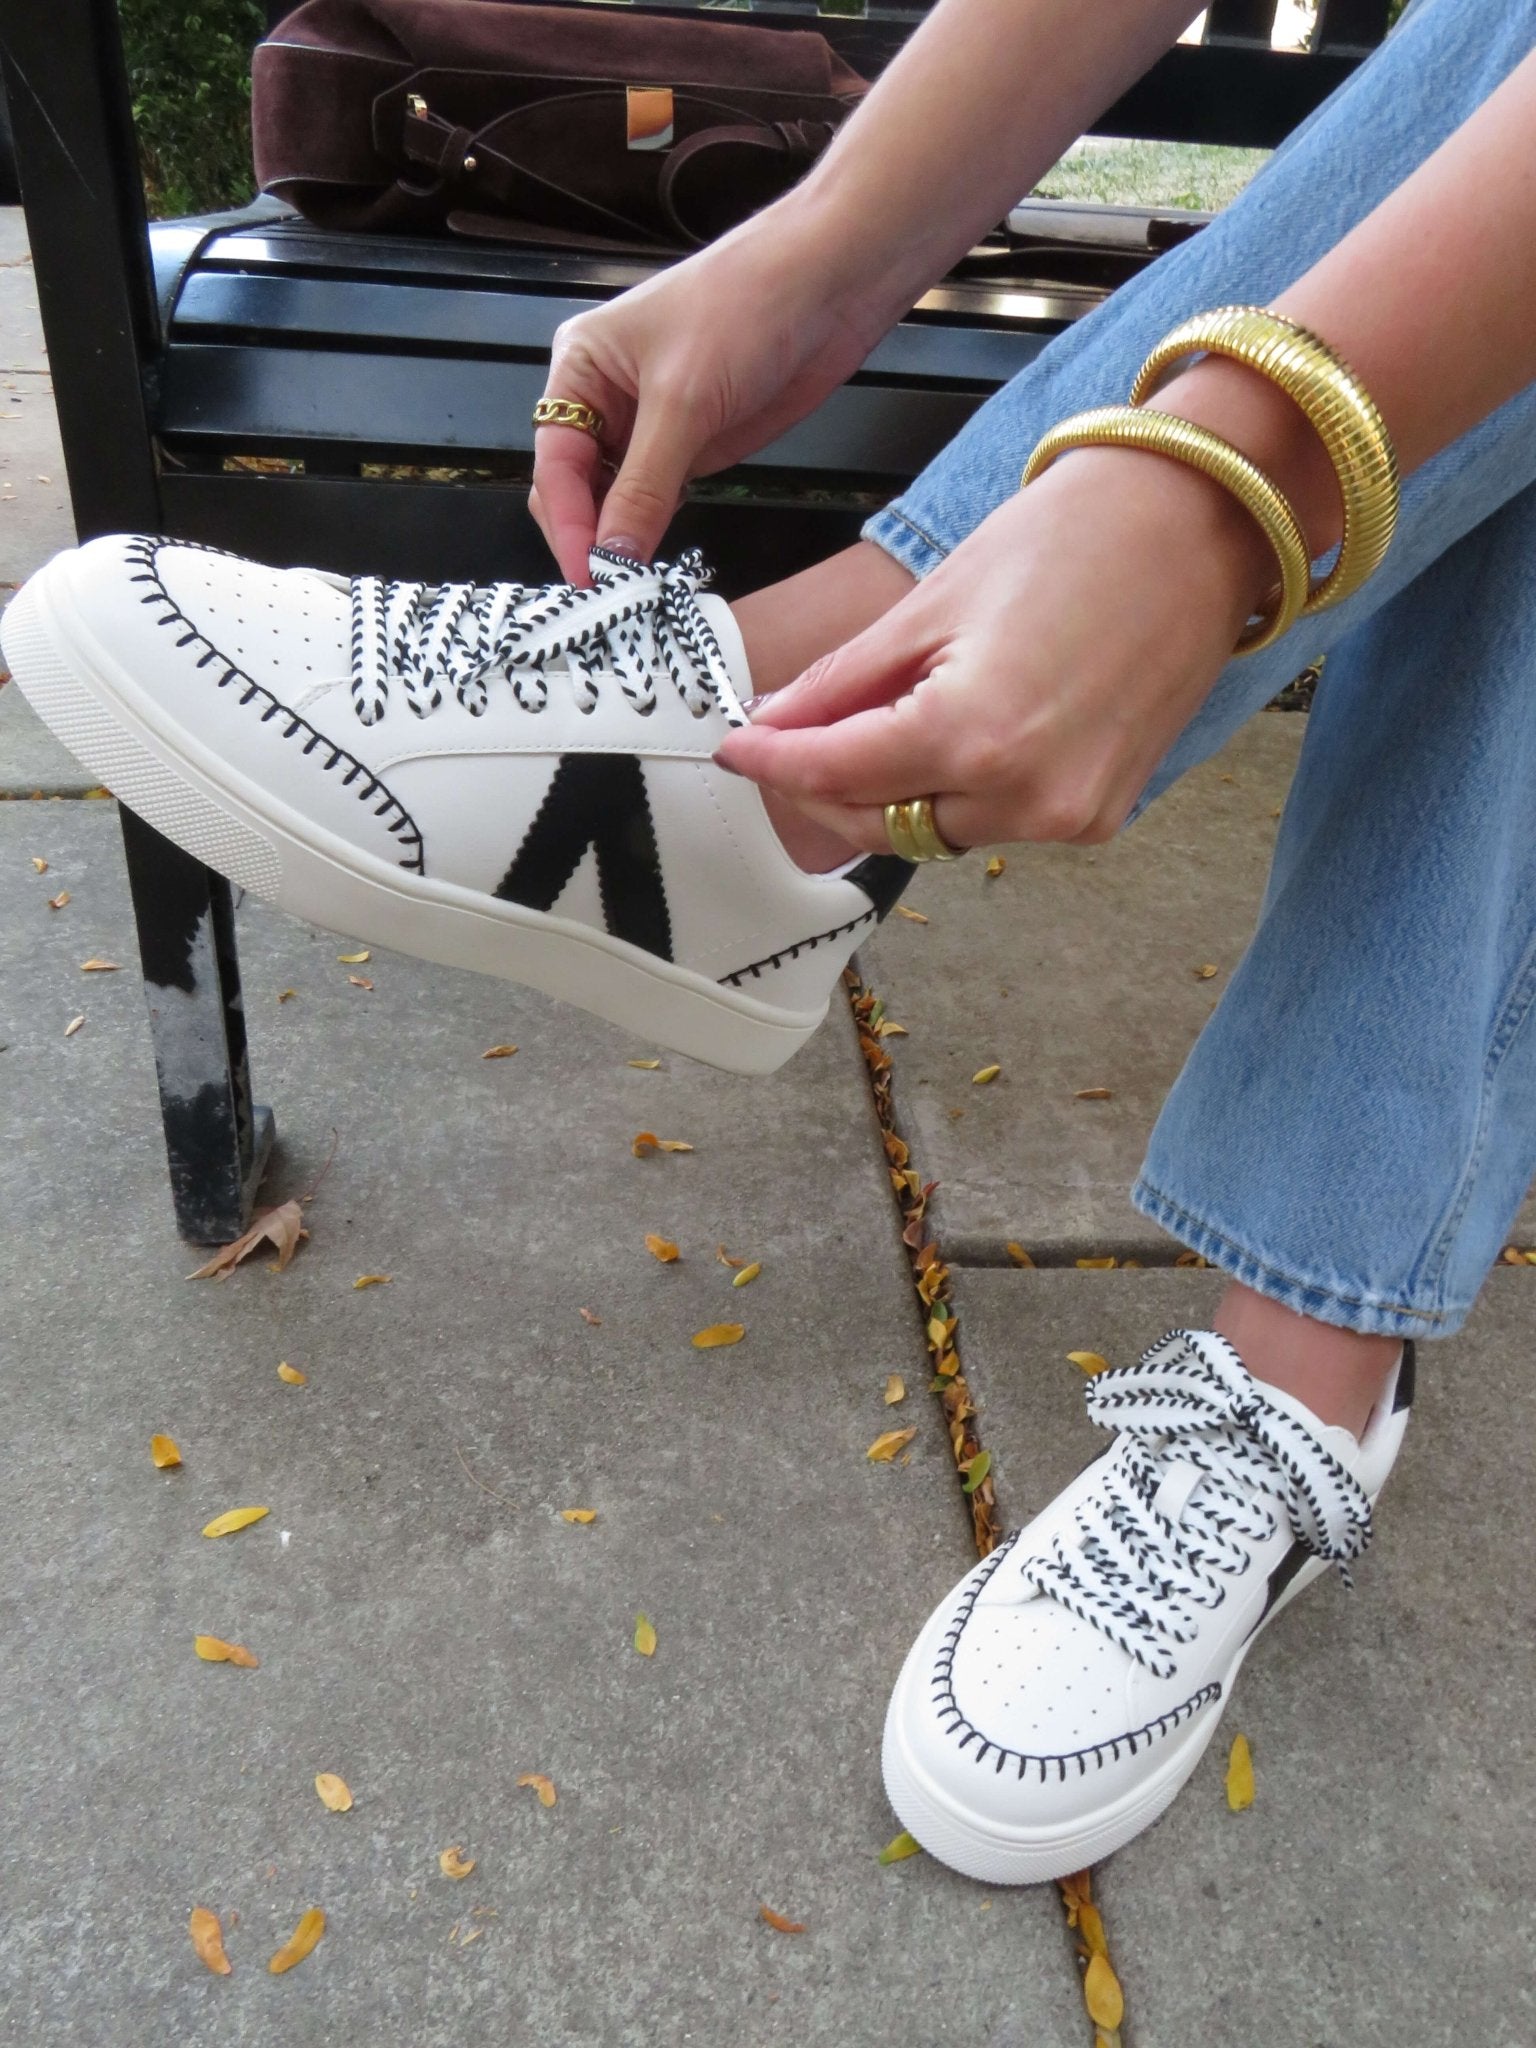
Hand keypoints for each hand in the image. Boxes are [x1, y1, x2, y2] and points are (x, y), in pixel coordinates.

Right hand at [530, 199, 896, 582]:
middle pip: (575, 487)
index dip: (568, 523)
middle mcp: (605, 399)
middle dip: (588, 536)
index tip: (588, 575)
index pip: (556, 463)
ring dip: (621, 543)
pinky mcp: (691, 446)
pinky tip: (656, 564)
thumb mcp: (684, 402)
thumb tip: (614, 558)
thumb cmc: (743, 308)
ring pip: (615, 501)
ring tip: (631, 591)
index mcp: (581, 368)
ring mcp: (649, 427)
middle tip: (611, 592)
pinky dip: (653, 533)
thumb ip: (645, 487)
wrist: (826, 285)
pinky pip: (657, 501)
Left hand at [713, 447, 1277, 848]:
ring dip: (891, 790)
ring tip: (872, 721)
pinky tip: (949, 731)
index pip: (835, 772)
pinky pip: (997, 820)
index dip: (773, 761)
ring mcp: (1069, 816)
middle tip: (786, 739)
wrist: (1205, 521)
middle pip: (881, 822)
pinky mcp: (1100, 816)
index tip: (733, 747)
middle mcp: (1025, 796)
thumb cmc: (1082, 534)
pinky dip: (958, 788)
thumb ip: (846, 681)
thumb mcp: (934, 602)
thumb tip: (776, 722)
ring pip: (938, 828)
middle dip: (824, 786)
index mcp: (974, 735)